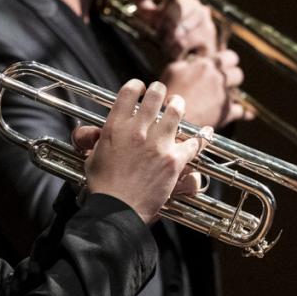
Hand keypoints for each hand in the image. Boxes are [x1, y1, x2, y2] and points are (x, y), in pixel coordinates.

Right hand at [80, 80, 210, 224]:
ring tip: (178, 105)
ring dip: (178, 105)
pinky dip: (200, 139)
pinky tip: (203, 135)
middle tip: (162, 93)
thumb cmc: (103, 187)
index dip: (137, 85)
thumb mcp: (92, 157)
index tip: (140, 87)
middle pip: (155, 95)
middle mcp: (137, 130)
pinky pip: (193, 143)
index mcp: (115, 127)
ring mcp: (157, 144)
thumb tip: (96, 133)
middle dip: (160, 90)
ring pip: (176, 111)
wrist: (116, 210)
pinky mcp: (174, 160)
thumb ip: (97, 141)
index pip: (129, 91)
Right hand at [159, 47, 249, 127]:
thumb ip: (187, 63)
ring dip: (233, 93)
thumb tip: (196, 61)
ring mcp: (224, 96)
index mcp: (206, 66)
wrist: (168, 119)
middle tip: (225, 81)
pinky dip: (244, 113)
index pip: (229, 56)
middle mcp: (218, 79)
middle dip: (232, 77)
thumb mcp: (172, 70)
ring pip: (239, 92)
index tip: (225, 65)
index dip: (229, 61)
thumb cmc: (167, 94)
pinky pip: (242, 111)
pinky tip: (248, 114)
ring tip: (226, 96)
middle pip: (238, 73)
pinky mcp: (226, 113)